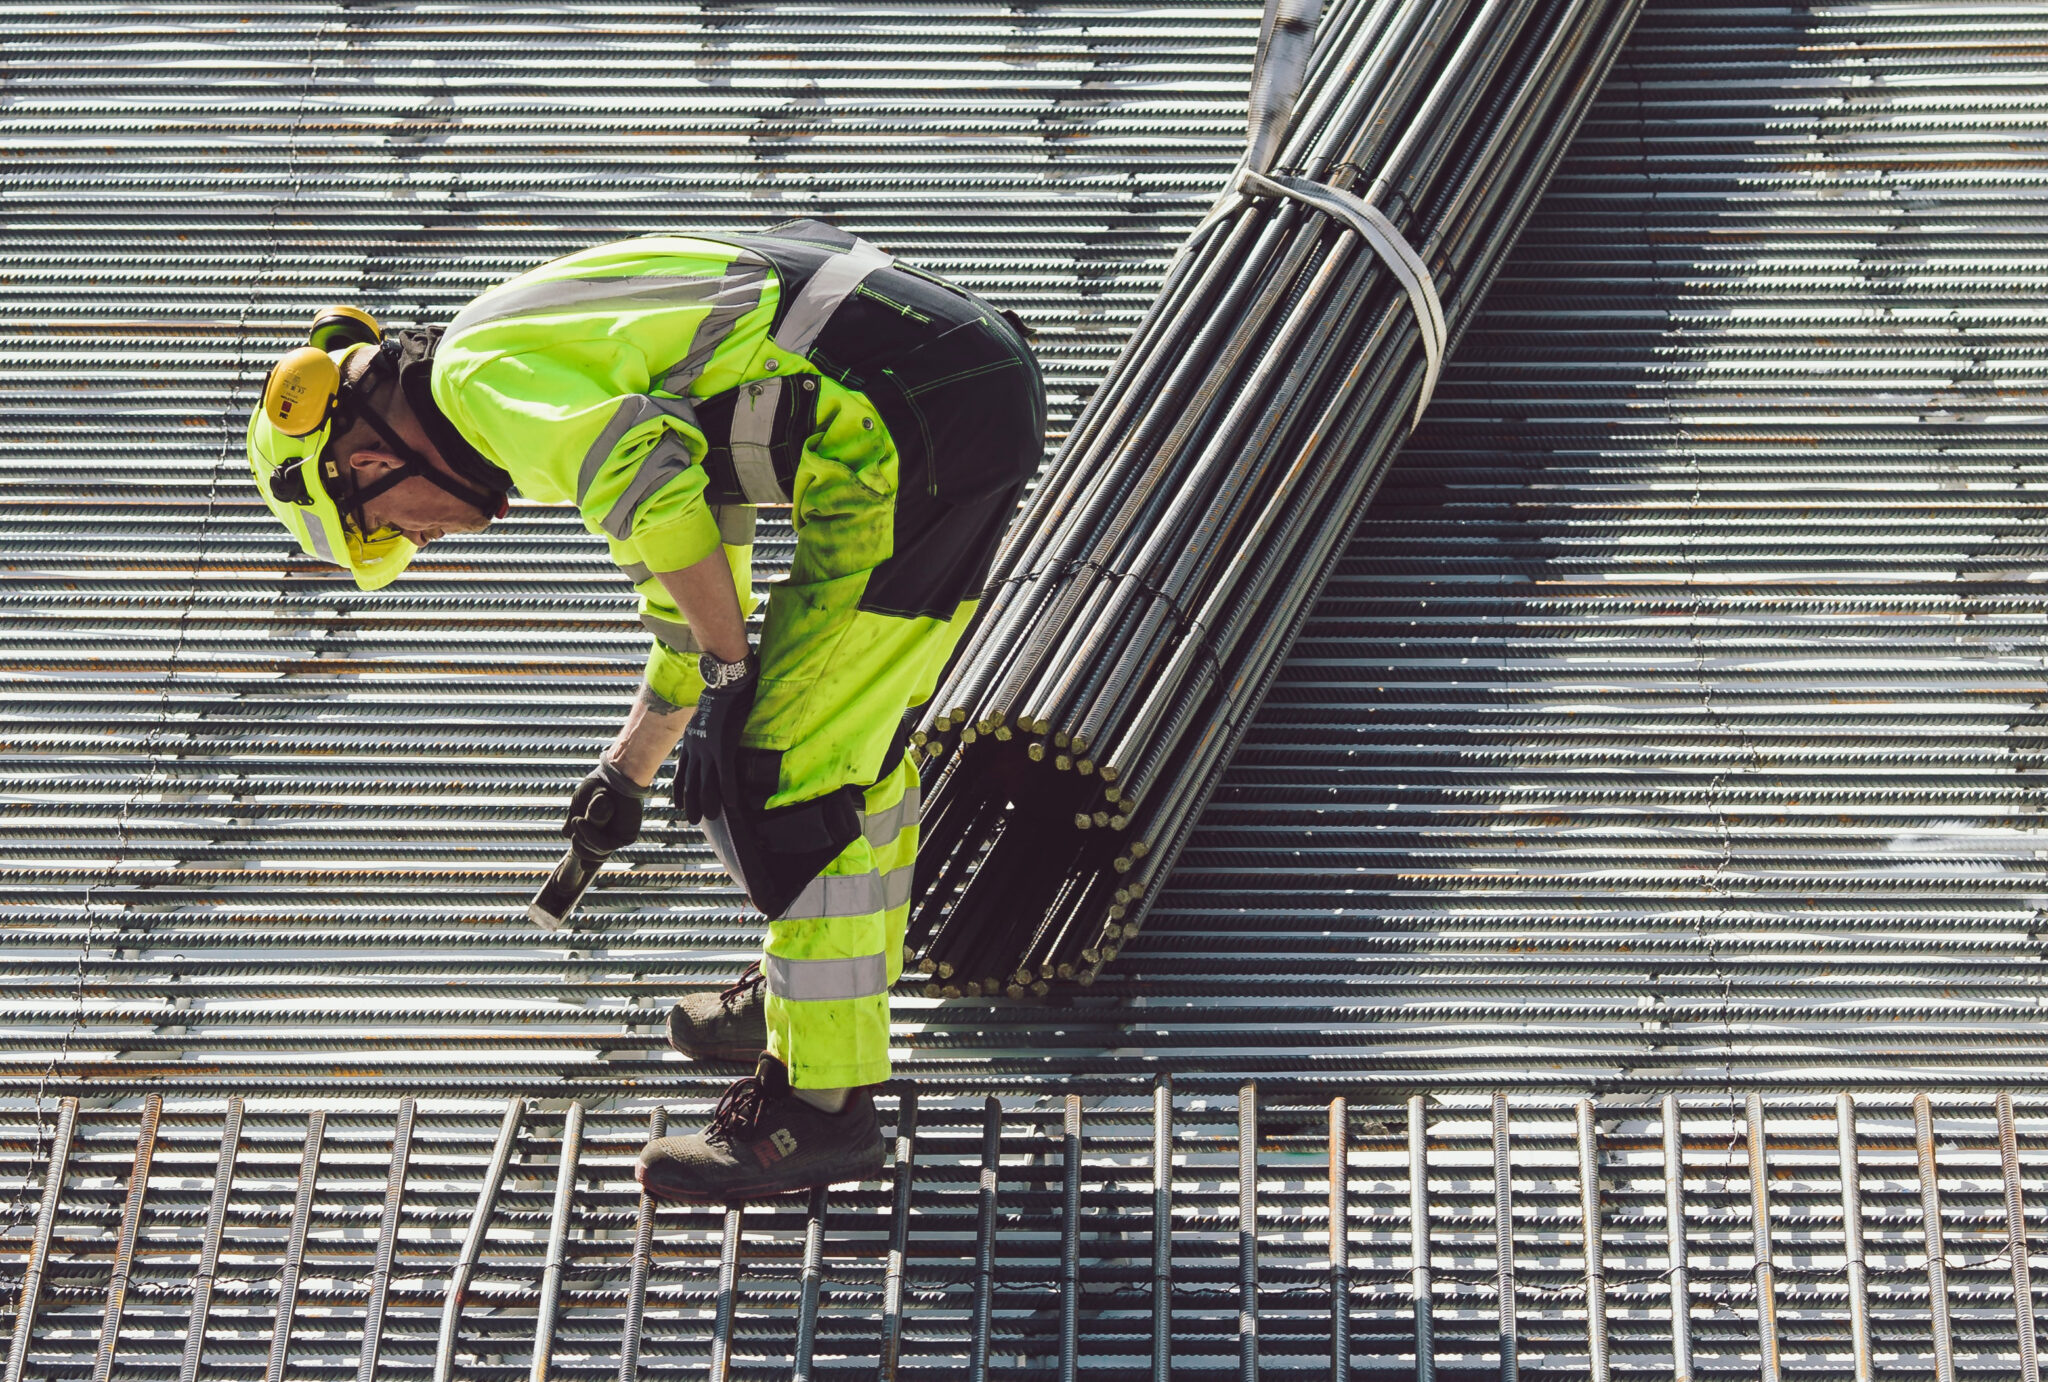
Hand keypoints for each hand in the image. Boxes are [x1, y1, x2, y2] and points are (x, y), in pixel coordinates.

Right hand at [563, 758, 646, 856]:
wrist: (616, 774)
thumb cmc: (598, 786)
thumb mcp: (578, 806)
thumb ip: (573, 824)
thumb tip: (569, 842)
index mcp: (596, 831)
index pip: (588, 853)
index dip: (581, 855)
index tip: (578, 859)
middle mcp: (608, 836)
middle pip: (588, 856)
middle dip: (577, 844)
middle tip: (575, 822)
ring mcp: (618, 838)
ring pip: (596, 854)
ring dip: (583, 838)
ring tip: (578, 819)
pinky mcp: (628, 836)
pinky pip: (604, 846)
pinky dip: (590, 836)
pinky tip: (582, 822)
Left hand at [676, 651, 758, 822]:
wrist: (724, 679)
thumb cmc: (718, 690)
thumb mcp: (705, 711)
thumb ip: (704, 723)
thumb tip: (708, 728)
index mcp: (691, 739)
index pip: (682, 770)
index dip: (680, 789)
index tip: (678, 804)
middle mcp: (697, 747)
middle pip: (692, 781)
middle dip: (691, 802)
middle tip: (692, 820)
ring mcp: (709, 748)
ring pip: (706, 783)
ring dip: (707, 802)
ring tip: (708, 817)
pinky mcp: (724, 746)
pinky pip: (725, 775)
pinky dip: (727, 791)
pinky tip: (730, 804)